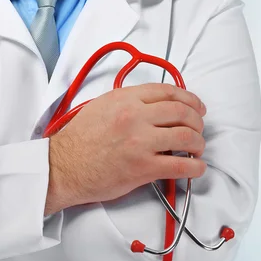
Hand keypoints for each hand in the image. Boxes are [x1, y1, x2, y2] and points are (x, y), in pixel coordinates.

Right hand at [45, 84, 206, 215]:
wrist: (62, 167)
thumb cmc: (78, 141)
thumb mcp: (100, 107)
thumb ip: (127, 102)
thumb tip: (153, 105)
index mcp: (125, 99)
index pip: (168, 92)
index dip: (190, 99)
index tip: (197, 107)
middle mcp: (134, 116)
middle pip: (182, 113)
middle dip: (197, 122)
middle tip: (198, 130)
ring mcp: (140, 142)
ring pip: (186, 137)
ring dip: (198, 144)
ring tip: (196, 149)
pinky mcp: (143, 168)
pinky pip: (180, 166)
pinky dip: (195, 167)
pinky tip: (195, 168)